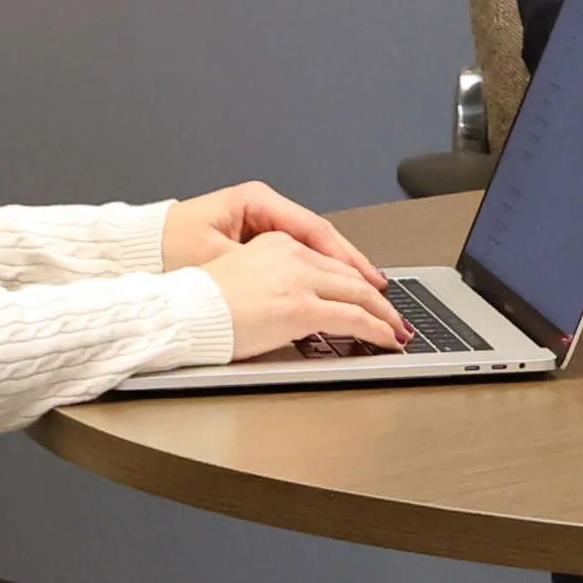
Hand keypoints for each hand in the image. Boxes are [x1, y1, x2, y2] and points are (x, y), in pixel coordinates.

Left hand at [163, 182, 390, 286]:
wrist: (136, 251)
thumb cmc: (167, 251)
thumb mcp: (218, 260)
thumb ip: (263, 270)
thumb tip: (301, 287)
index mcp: (256, 201)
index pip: (313, 228)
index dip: (344, 257)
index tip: (367, 279)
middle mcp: (262, 207)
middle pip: (319, 237)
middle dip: (351, 264)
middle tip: (380, 289)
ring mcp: (259, 222)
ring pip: (310, 247)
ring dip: (338, 270)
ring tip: (367, 291)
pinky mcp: (254, 240)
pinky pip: (295, 255)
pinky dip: (316, 272)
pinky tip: (333, 289)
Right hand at [203, 232, 410, 360]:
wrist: (184, 312)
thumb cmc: (202, 302)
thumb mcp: (242, 275)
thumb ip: (274, 280)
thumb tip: (295, 302)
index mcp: (277, 243)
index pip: (329, 261)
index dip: (354, 279)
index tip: (367, 292)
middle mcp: (293, 255)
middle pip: (350, 275)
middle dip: (378, 298)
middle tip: (393, 314)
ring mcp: (300, 281)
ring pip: (360, 294)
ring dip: (384, 315)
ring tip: (397, 329)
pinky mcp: (302, 308)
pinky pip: (354, 318)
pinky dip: (378, 329)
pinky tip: (387, 338)